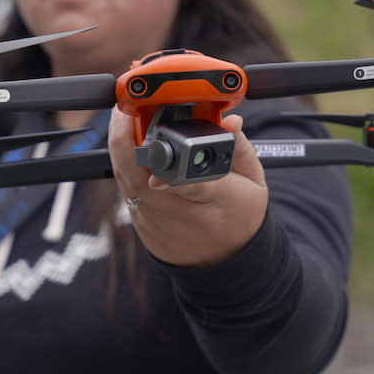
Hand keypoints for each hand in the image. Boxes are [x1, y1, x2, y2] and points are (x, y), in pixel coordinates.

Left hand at [108, 107, 267, 266]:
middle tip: (128, 109)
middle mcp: (177, 210)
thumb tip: (229, 119)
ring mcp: (153, 216)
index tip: (161, 143)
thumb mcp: (254, 182)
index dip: (173, 161)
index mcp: (215, 200)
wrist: (222, 264)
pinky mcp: (138, 219)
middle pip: (142, 174)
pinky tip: (129, 140)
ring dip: (120, 143)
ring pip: (125, 176)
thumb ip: (239, 147)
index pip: (191, 181)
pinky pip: (125, 185)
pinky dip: (124, 160)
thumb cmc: (240, 218)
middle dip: (127, 139)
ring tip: (125, 116)